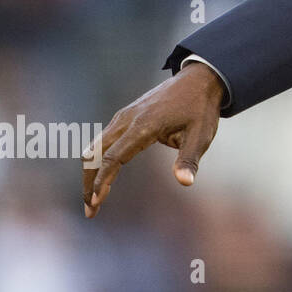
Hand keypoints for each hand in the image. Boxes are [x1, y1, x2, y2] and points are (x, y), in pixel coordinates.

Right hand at [82, 61, 223, 218]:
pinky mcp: (124, 116)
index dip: (102, 180)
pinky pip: (102, 140)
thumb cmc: (200, 109)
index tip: (96, 201)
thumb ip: (189, 159)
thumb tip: (185, 182)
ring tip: (93, 199)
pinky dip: (96, 160)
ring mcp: (123, 116)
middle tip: (91, 210)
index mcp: (144, 125)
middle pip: (95, 154)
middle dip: (89, 182)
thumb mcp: (201, 135)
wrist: (198, 80)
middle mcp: (127, 119)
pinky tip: (102, 177)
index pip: (114, 157)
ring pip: (95, 147)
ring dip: (90, 173)